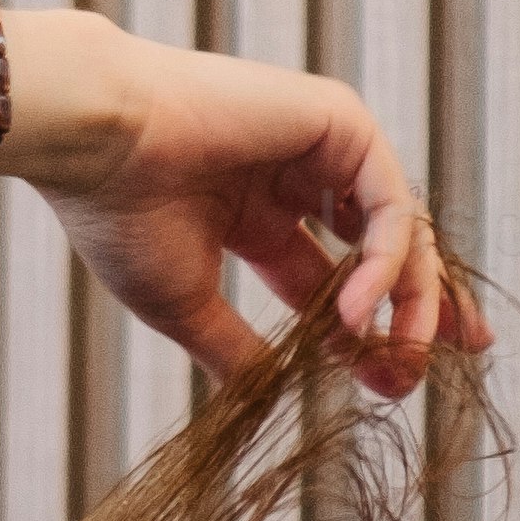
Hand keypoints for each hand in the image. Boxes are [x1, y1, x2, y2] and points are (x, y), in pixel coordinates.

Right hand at [1, 9, 486, 396]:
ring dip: (409, 297)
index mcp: (255, 215)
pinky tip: (358, 311)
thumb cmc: (121, 214)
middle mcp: (295, 178)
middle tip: (422, 371)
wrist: (97, 142)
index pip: (333, 277)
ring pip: (396, 227)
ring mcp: (321, 146)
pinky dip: (384, 260)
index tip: (395, 382)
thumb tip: (270, 399)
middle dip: (416, 310)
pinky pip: (388, 201)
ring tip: (399, 357)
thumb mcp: (186, 303)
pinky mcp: (340, 120)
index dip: (367, 330)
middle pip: (381, 250)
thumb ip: (236, 350)